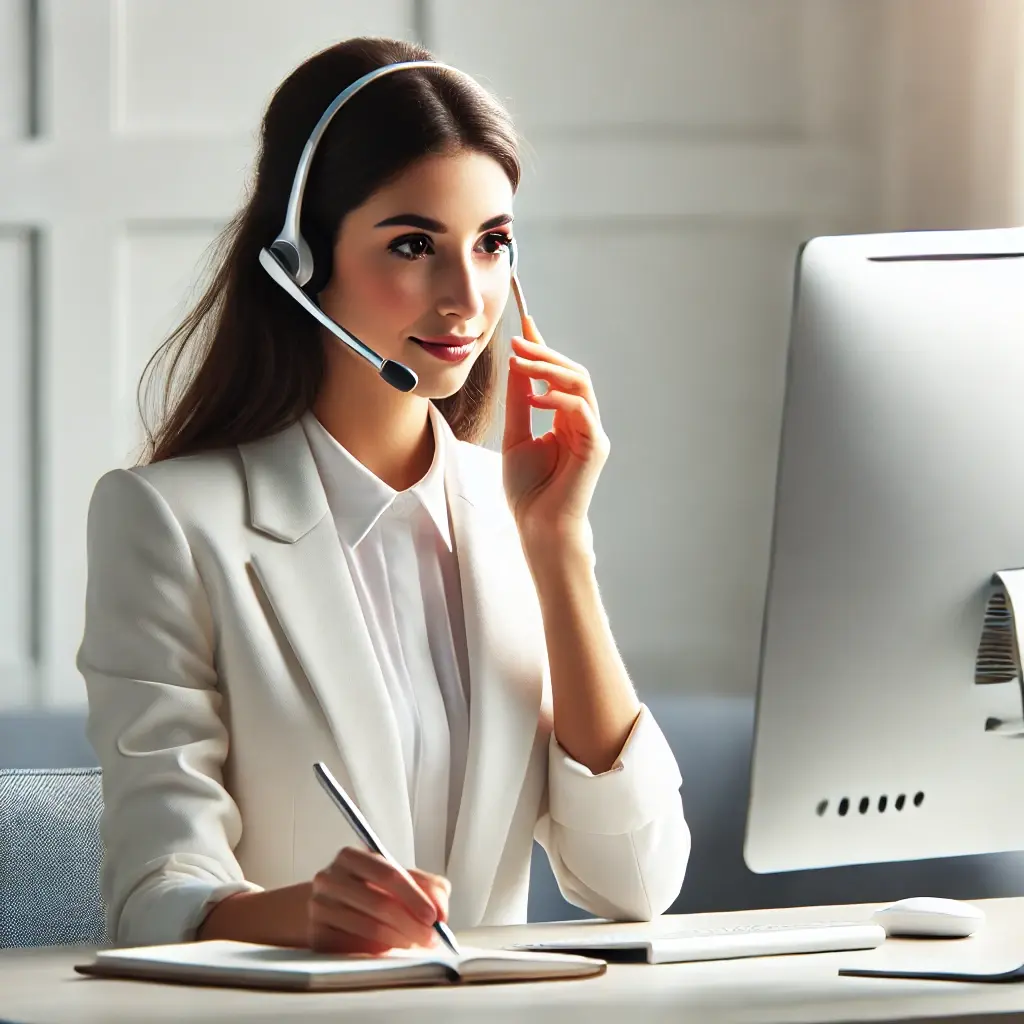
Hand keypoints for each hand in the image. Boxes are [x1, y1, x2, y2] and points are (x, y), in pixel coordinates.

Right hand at [307, 847, 450, 954]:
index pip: (388, 873)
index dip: (414, 896)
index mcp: (351, 856)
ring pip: (370, 928)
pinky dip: (379, 950)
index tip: (434, 916)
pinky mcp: (317, 935)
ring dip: (400, 940)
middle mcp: (330, 879)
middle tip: (431, 937)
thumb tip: (442, 910)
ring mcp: (320, 907)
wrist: (327, 906)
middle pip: (379, 903)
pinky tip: (391, 949)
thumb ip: (427, 886)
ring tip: (417, 944)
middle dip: (412, 924)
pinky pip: (355, 947)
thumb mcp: (397, 877)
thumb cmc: (368, 889)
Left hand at [502, 316, 609, 549]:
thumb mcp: (516, 436)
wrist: (538, 525)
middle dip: (544, 353)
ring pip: (580, 385)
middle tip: (517, 341)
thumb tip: (516, 366)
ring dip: (549, 368)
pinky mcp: (595, 447)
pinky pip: (581, 410)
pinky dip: (558, 399)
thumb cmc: (528, 490)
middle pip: (572, 373)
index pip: (557, 375)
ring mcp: (591, 433)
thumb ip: (519, 403)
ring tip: (520, 361)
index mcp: (564, 419)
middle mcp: (582, 421)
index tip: (526, 324)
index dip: (544, 348)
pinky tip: (534, 396)